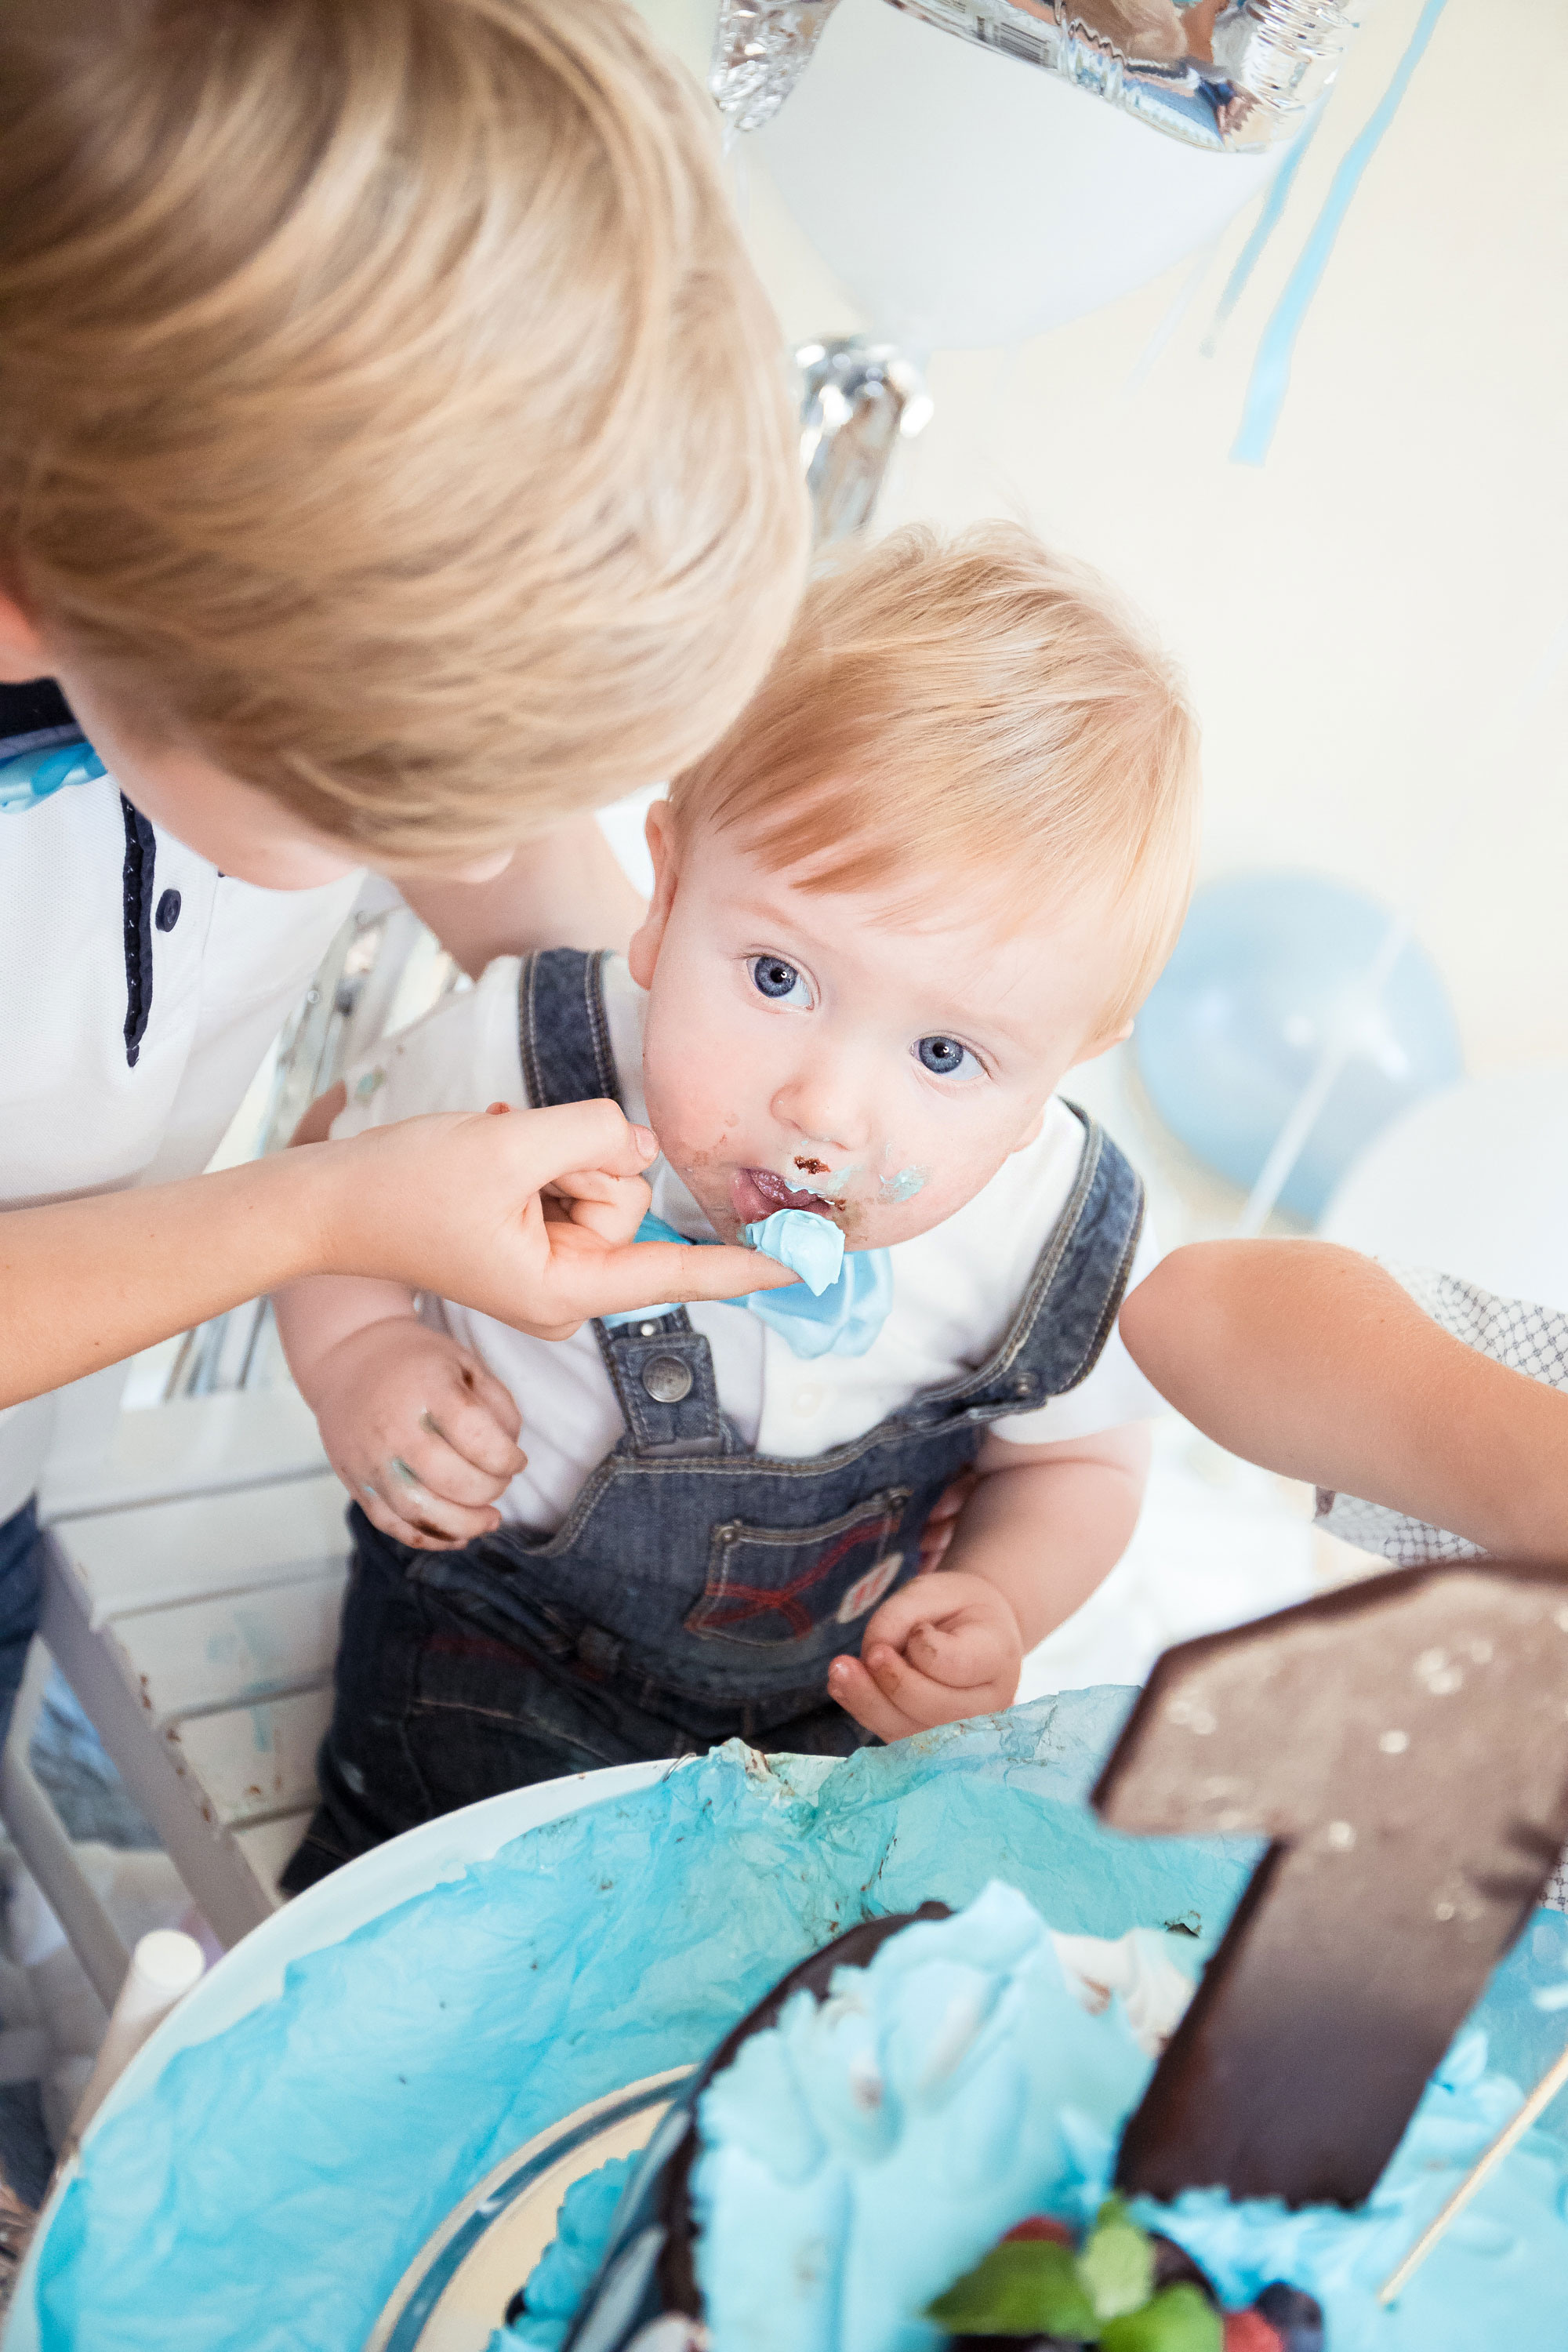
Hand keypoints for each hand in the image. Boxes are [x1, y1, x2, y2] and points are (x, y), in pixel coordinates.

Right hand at [311, 1317, 527, 1549]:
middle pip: (453, 1481)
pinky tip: (457, 1534)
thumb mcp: (464, 1361)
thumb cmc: (415, 1361)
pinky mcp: (355, 1483)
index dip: (508, 1459)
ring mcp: (371, 1460)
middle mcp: (395, 1428)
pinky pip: (393, 1525)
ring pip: (422, 1514)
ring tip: (489, 1520)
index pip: (478, 1440)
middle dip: (491, 1490)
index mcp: (428, 1391)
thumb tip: (510, 1450)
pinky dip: (430, 1538)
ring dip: (465, 1526)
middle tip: (501, 1482)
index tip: (517, 1460)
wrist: (346, 1358)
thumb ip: (497, 1403)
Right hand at [313, 1098, 794, 1340]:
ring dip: (552, 1154)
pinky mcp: (538, 1237)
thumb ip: (593, 1136)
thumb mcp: (509, 1146)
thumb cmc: (403, 1186)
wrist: (328, 1203)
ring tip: (494, 1160)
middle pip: (631, 1202)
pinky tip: (495, 1154)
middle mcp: (567, 1288)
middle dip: (580, 1163)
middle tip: (511, 1161)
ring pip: (604, 1181)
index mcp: (564, 1289)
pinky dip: (539, 1156)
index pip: (674, 1273)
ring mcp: (552, 1265)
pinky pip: (573, 1178)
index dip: (744, 1265)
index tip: (807, 1266)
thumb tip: (640, 1143)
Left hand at [827, 1571, 1023, 1740]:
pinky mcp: (933, 1740)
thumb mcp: (931, 1590)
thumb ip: (899, 1617)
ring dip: (868, 1702)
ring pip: (910, 1731)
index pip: (954, 1664)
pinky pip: (896, 1737)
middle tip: (864, 1654)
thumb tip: (870, 1658)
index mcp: (997, 1655)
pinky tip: (842, 1687)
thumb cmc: (955, 1606)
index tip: (918, 1628)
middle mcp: (988, 1702)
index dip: (923, 1647)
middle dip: (892, 1682)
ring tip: (838, 1671)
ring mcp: (963, 1730)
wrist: (974, 1632)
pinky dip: (865, 1711)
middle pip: (933, 1706)